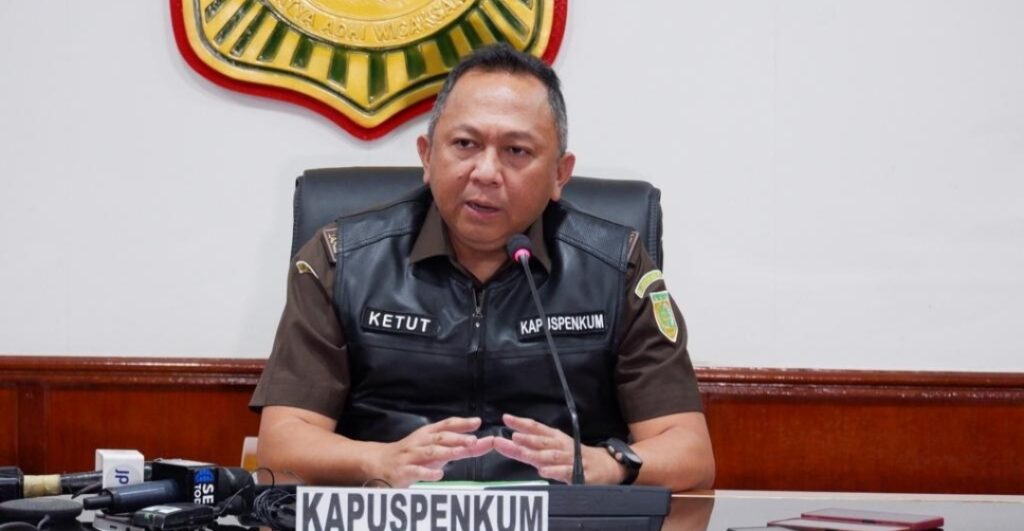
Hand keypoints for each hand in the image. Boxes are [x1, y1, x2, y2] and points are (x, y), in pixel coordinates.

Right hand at [365, 416, 493, 487]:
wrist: (379, 462)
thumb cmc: (413, 454)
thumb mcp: (434, 448)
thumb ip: (458, 446)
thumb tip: (484, 442)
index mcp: (428, 434)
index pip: (446, 425)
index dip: (461, 423)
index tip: (478, 422)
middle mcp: (420, 442)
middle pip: (440, 438)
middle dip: (457, 438)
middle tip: (474, 440)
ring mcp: (411, 456)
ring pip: (430, 453)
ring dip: (446, 452)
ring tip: (461, 453)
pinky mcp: (403, 471)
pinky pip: (416, 472)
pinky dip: (428, 472)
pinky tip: (439, 475)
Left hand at [493, 413, 624, 484]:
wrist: (606, 466)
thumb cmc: (574, 456)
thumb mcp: (554, 448)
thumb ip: (532, 448)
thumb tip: (509, 441)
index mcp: (555, 438)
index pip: (537, 427)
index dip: (521, 423)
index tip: (506, 418)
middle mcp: (562, 446)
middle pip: (542, 441)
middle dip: (526, 438)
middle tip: (512, 437)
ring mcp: (571, 458)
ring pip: (551, 455)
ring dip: (536, 453)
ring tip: (522, 450)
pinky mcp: (580, 473)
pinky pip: (566, 472)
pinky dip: (554, 471)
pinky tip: (543, 471)